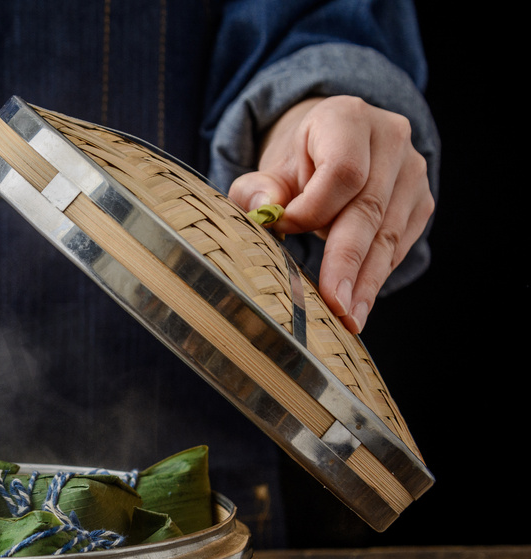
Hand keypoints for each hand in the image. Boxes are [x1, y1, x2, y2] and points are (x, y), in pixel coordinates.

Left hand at [229, 96, 433, 332]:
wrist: (336, 141)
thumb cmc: (299, 159)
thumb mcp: (271, 166)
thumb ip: (257, 188)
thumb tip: (264, 209)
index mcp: (348, 118)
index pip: (342, 172)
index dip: (314, 209)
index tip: (285, 231)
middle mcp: (391, 139)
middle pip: (369, 209)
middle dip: (348, 262)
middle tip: (335, 306)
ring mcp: (413, 172)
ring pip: (389, 234)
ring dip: (366, 281)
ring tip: (348, 320)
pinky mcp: (421, 202)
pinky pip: (399, 245)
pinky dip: (377, 276)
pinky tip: (359, 304)